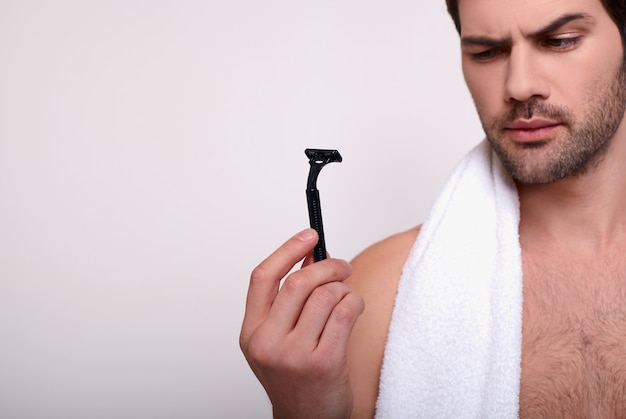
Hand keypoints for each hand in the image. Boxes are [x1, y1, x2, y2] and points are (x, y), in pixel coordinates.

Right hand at [240, 229, 364, 418]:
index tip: (309, 234)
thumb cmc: (296, 376)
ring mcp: (294, 354)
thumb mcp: (282, 337)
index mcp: (251, 332)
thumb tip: (311, 256)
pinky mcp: (323, 363)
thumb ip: (292, 298)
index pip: (262, 278)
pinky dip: (355, 302)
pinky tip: (354, 308)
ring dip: (344, 288)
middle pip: (298, 282)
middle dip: (327, 265)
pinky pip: (345, 312)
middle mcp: (267, 342)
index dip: (287, 250)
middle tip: (342, 265)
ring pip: (326, 295)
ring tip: (347, 297)